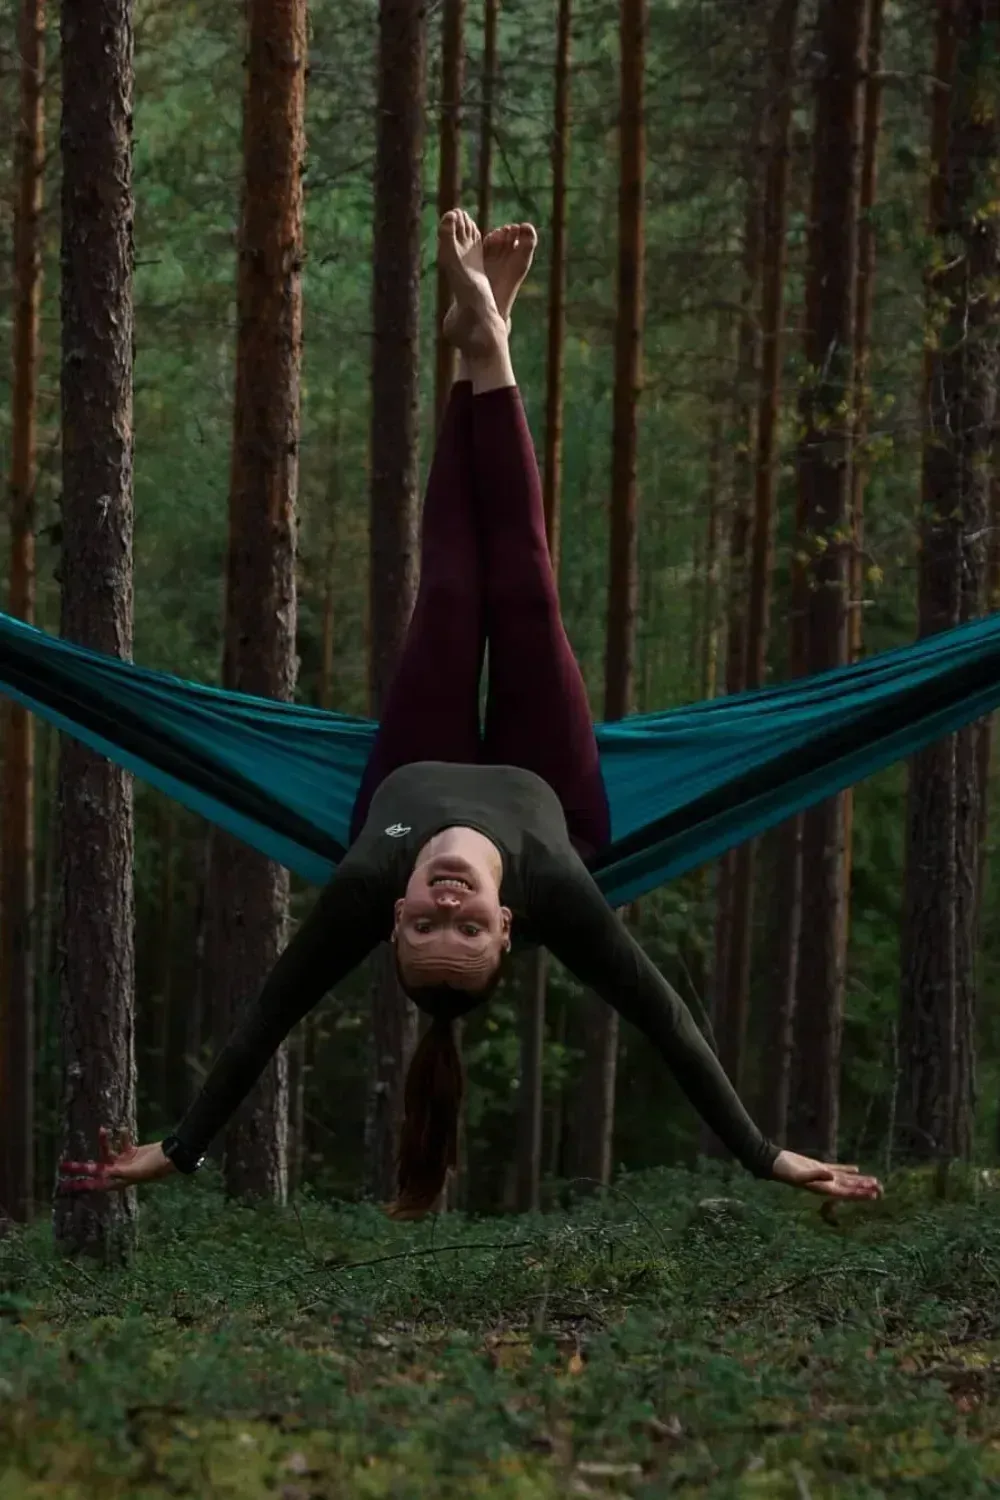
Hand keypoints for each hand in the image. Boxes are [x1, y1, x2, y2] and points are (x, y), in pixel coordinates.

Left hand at [58, 1126, 177, 1193]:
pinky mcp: (131, 1152)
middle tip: (62, 1165)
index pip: (95, 1184)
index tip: (65, 1185)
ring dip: (104, 1142)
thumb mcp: (134, 1170)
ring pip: (107, 1153)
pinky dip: (121, 1136)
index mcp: (118, 1181)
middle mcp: (118, 1173)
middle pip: (94, 1170)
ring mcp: (124, 1162)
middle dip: (80, 1167)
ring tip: (103, 1129)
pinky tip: (122, 1128)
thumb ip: (116, 1171)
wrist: (171, 1155)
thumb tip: (99, 1173)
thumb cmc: (154, 1166)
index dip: (80, 1184)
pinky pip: (121, 1143)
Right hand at [772, 1149, 881, 1199]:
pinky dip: (848, 1169)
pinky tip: (857, 1168)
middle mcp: (826, 1184)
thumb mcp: (800, 1174)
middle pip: (850, 1187)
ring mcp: (824, 1175)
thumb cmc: (786, 1171)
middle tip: (881, 1189)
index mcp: (824, 1188)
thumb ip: (816, 1175)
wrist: (775, 1163)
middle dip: (864, 1188)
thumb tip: (832, 1176)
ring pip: (846, 1179)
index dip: (860, 1194)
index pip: (846, 1192)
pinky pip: (837, 1169)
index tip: (874, 1195)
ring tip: (874, 1181)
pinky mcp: (819, 1166)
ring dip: (859, 1180)